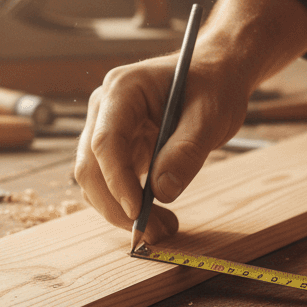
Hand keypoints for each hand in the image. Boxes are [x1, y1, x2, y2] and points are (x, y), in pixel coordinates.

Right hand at [74, 51, 250, 243]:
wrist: (215, 74)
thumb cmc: (213, 85)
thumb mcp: (211, 115)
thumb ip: (187, 151)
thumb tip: (162, 192)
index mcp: (122, 89)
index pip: (106, 141)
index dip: (117, 180)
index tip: (138, 211)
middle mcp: (105, 109)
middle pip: (91, 166)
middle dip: (118, 205)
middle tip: (156, 233)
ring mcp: (107, 128)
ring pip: (95, 180)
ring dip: (121, 211)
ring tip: (163, 228)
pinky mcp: (117, 148)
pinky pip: (111, 182)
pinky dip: (127, 205)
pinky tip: (156, 216)